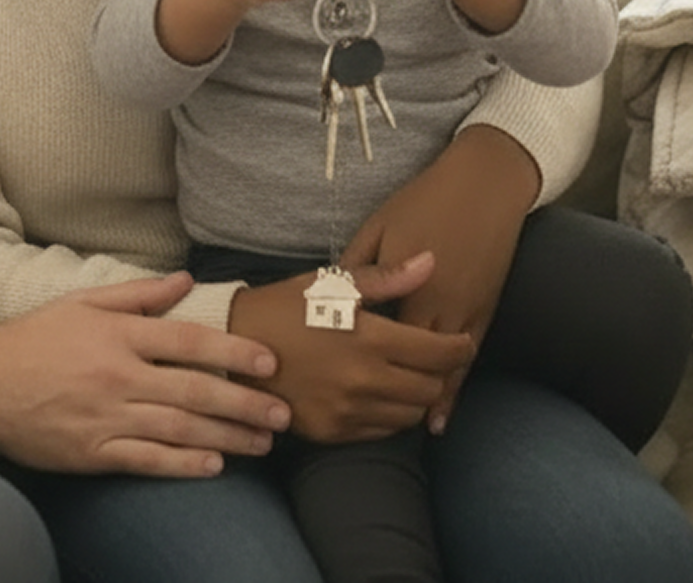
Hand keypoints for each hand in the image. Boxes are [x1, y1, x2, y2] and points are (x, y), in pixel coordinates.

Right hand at [0, 272, 292, 478]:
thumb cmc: (32, 338)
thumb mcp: (81, 303)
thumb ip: (137, 294)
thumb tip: (186, 282)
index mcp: (117, 335)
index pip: (189, 342)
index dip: (234, 353)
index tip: (269, 363)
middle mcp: (117, 375)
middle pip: (194, 390)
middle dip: (245, 403)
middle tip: (283, 414)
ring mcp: (105, 417)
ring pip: (179, 428)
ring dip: (227, 437)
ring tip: (262, 443)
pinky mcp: (92, 452)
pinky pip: (146, 460)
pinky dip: (182, 464)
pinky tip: (214, 466)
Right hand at [227, 252, 474, 443]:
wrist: (232, 345)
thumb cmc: (285, 306)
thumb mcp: (332, 283)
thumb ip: (387, 278)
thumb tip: (431, 261)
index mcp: (369, 338)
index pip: (440, 352)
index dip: (459, 348)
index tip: (461, 342)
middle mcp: (364, 379)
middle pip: (431, 388)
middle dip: (440, 373)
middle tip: (433, 359)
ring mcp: (347, 409)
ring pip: (410, 415)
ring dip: (416, 397)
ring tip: (406, 376)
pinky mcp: (332, 431)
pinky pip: (381, 431)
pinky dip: (389, 415)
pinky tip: (378, 394)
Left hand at [339, 125, 537, 431]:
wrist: (484, 183)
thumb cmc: (423, 200)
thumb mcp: (378, 227)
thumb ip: (358, 270)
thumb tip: (331, 299)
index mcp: (413, 285)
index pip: (387, 340)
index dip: (364, 366)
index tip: (339, 387)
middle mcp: (444, 305)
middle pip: (419, 364)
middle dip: (398, 393)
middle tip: (371, 419)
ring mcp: (469, 310)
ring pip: (448, 370)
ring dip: (430, 400)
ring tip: (410, 430)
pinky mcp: (486, 310)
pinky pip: (471, 360)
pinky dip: (456, 388)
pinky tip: (444, 412)